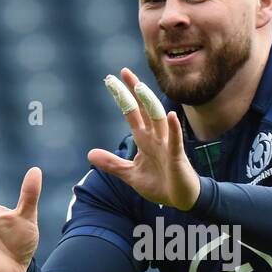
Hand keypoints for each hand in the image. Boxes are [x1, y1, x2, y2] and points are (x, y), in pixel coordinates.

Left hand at [89, 68, 200, 211]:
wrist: (181, 199)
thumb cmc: (159, 184)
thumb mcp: (130, 174)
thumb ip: (112, 164)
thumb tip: (90, 154)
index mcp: (144, 139)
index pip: (131, 112)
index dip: (122, 97)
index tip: (111, 79)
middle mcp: (155, 137)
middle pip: (144, 108)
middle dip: (134, 91)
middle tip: (124, 71)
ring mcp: (167, 145)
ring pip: (158, 119)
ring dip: (149, 103)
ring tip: (140, 87)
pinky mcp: (177, 157)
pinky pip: (175, 141)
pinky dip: (173, 129)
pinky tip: (170, 116)